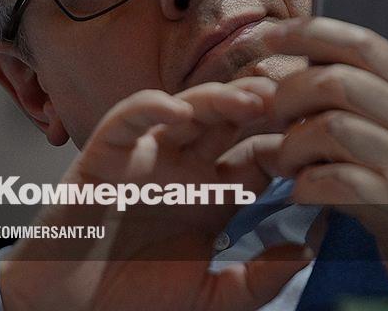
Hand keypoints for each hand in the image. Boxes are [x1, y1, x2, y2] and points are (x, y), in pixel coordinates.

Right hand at [0, 78, 311, 310]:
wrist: (68, 310)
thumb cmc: (134, 300)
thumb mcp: (210, 297)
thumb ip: (257, 280)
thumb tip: (307, 250)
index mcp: (213, 195)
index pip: (260, 156)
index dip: (289, 147)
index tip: (320, 146)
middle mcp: (185, 168)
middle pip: (231, 122)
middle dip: (262, 108)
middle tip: (295, 101)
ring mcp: (146, 157)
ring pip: (188, 109)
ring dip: (218, 97)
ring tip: (250, 100)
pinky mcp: (105, 155)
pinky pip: (128, 119)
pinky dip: (150, 107)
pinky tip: (179, 110)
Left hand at [249, 15, 387, 295]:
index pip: (365, 44)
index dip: (313, 31)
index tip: (274, 33)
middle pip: (337, 82)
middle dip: (290, 92)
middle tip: (274, 112)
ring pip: (329, 129)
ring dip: (292, 144)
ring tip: (287, 159)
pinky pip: (332, 182)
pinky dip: (306, 185)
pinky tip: (304, 190)